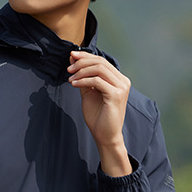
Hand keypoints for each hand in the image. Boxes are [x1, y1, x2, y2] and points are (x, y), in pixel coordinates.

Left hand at [68, 50, 132, 175]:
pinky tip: (74, 84)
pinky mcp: (116, 95)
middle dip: (82, 62)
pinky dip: (84, 81)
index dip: (86, 56)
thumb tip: (74, 61)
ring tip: (70, 78)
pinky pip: (97, 81)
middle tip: (69, 68)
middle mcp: (122, 81)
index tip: (71, 56)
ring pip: (99, 69)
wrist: (105, 135)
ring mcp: (121, 87)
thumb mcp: (89, 92)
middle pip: (100, 62)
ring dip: (81, 71)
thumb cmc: (98, 116)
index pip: (101, 61)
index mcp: (118, 79)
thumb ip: (83, 77)